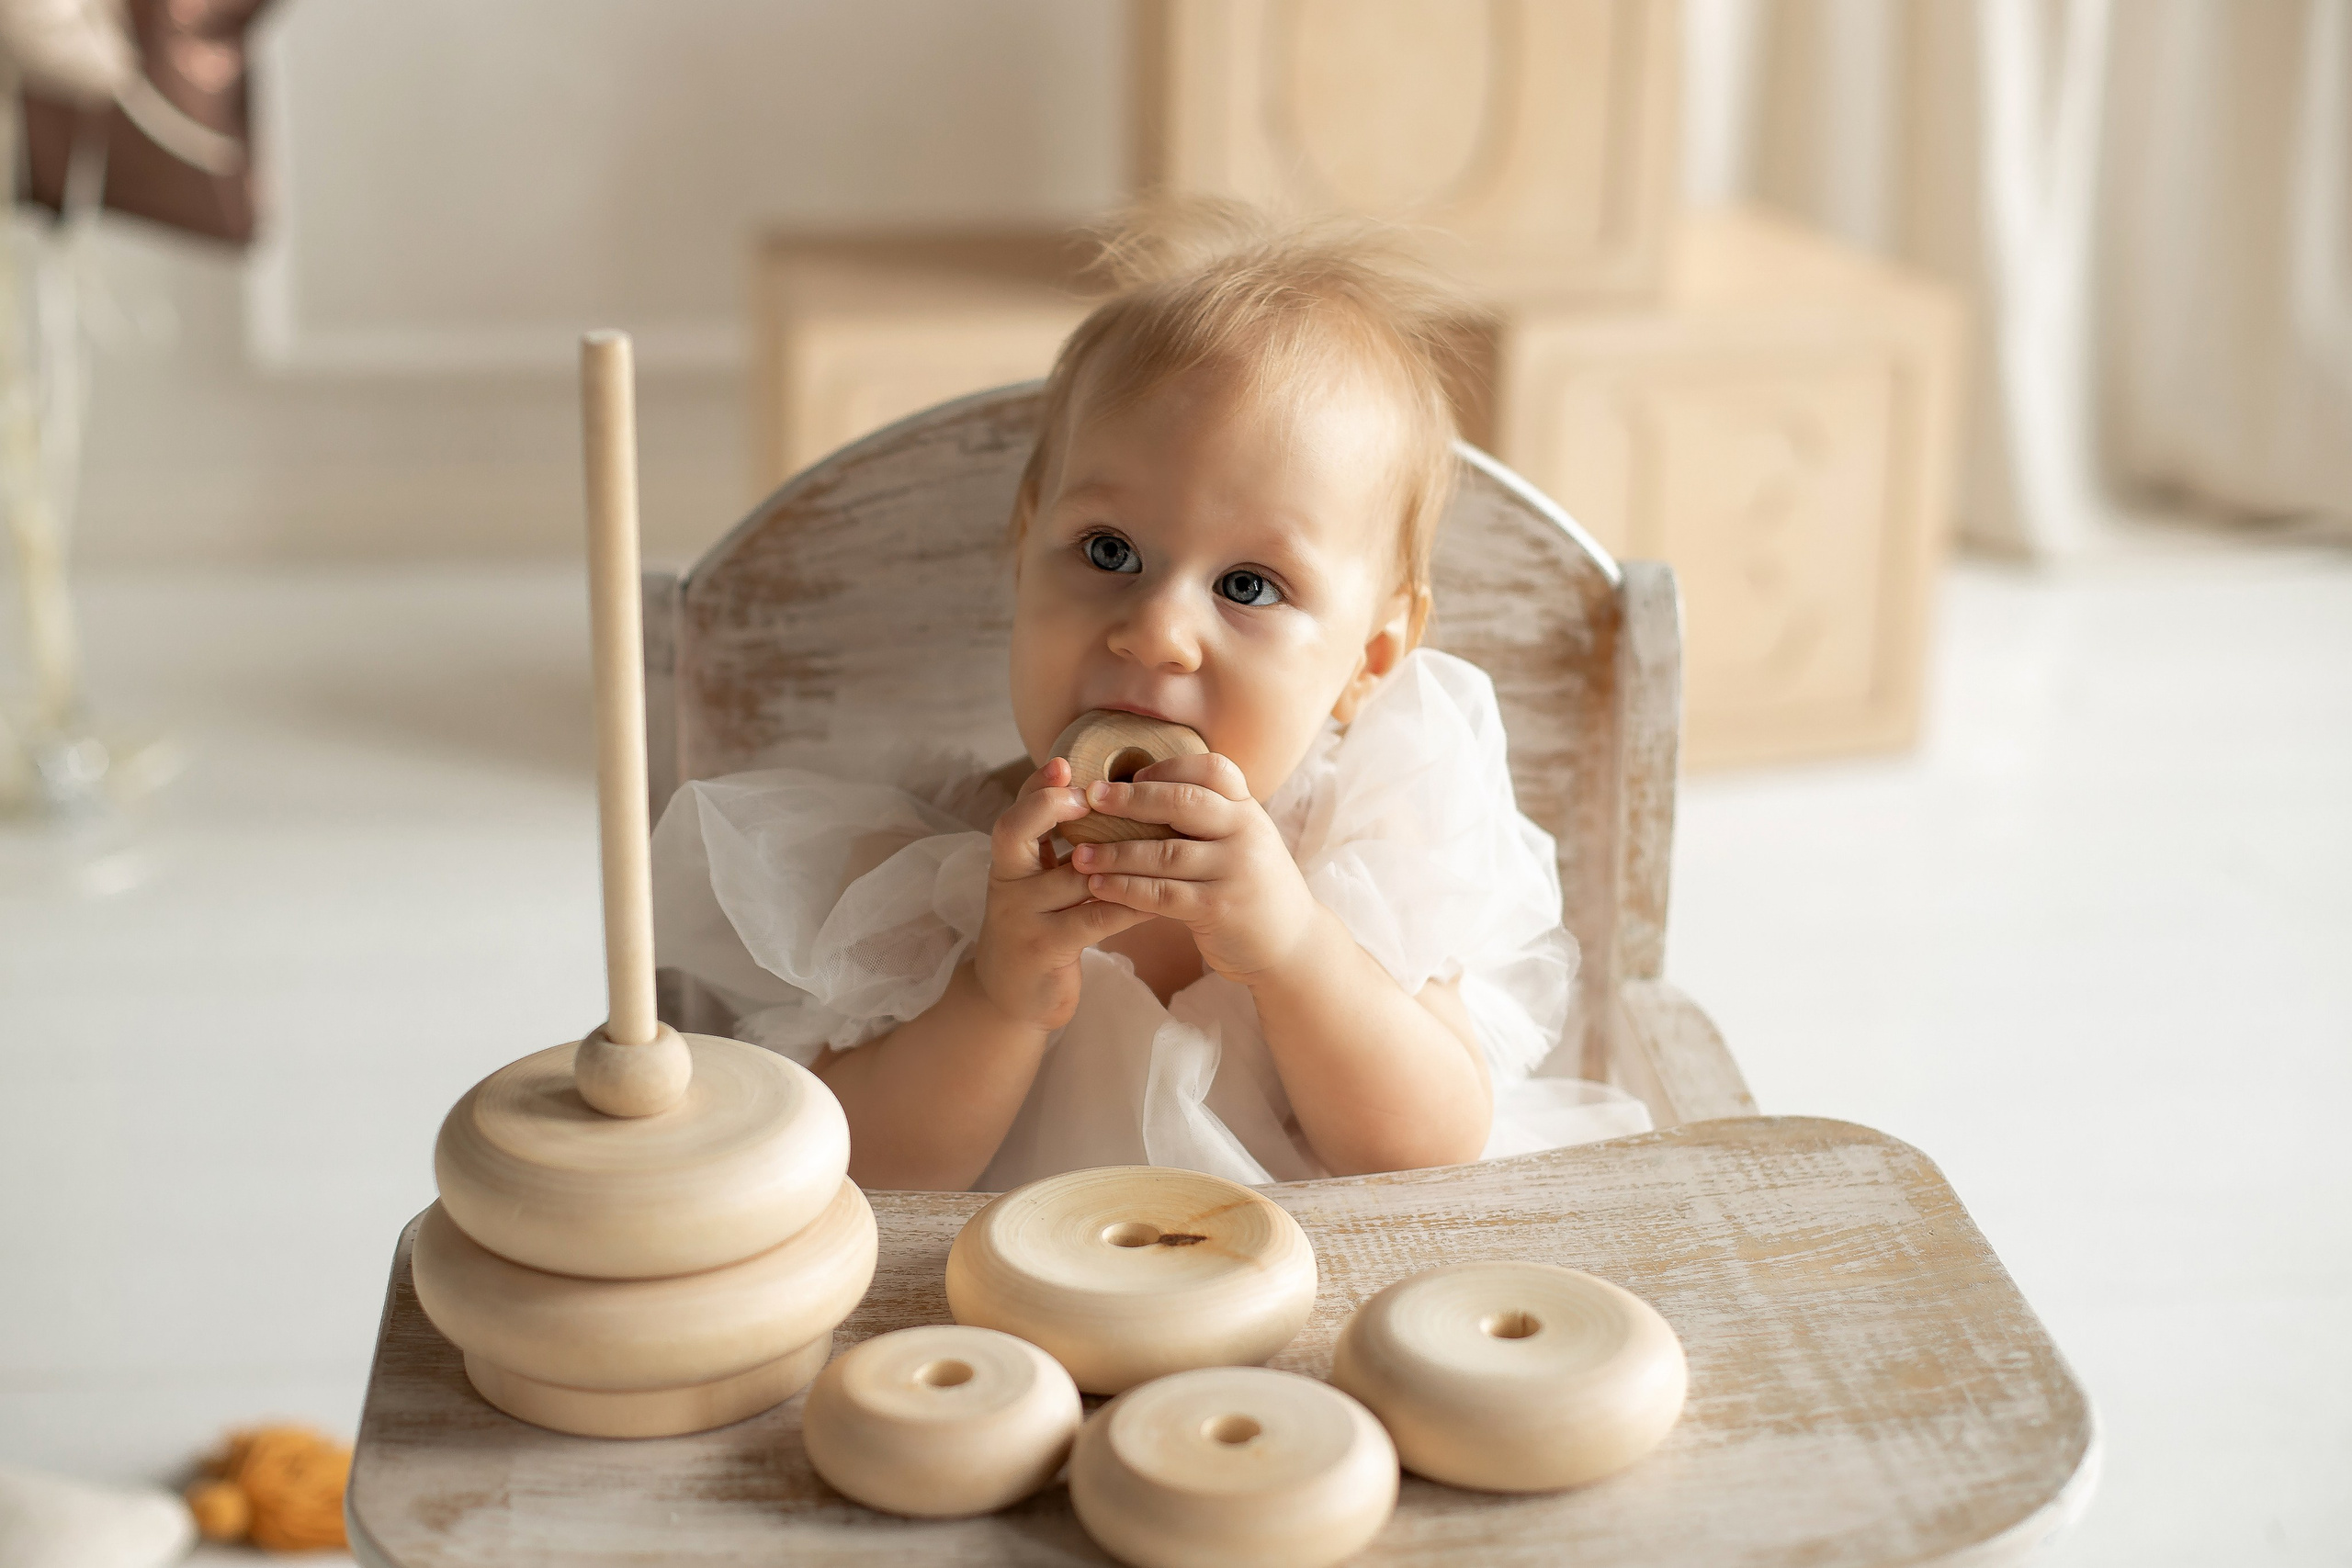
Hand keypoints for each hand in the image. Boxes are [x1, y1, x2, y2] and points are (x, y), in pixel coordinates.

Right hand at [973, 757, 1154, 1030]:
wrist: (1010, 997)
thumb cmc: (1039, 929)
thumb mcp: (1037, 885)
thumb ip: (1055, 848)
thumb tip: (1099, 798)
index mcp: (1008, 862)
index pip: (1016, 811)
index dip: (1036, 786)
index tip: (1064, 763)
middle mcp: (1006, 883)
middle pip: (1012, 832)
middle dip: (1049, 806)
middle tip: (1088, 795)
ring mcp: (1021, 917)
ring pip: (1068, 876)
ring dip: (1114, 857)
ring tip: (1156, 837)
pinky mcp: (1044, 949)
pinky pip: (1092, 919)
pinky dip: (1128, 904)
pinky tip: (1157, 897)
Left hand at [1067, 753, 1322, 983]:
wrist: (1292, 944)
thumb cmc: (1251, 887)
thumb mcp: (1243, 841)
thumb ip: (1208, 818)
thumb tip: (1141, 791)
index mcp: (1248, 810)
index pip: (1211, 769)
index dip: (1168, 767)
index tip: (1130, 775)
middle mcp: (1246, 832)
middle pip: (1183, 803)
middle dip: (1130, 799)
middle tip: (1089, 797)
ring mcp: (1235, 870)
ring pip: (1165, 852)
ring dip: (1116, 853)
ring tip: (1079, 854)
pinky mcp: (1219, 908)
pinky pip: (1162, 894)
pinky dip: (1125, 889)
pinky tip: (1098, 887)